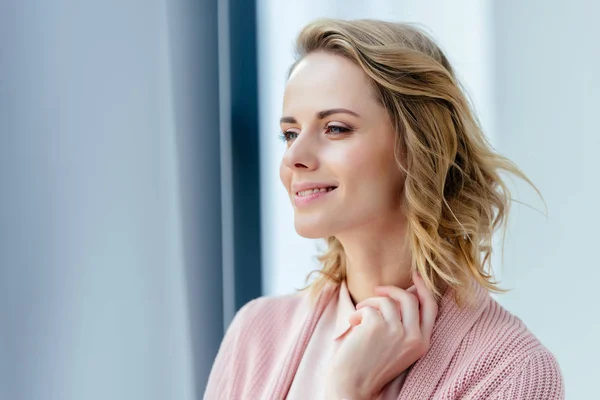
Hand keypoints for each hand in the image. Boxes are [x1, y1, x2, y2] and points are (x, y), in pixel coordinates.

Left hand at [324, 271, 437, 399]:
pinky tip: (352, 325)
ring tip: (358, 317)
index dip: (424, 288)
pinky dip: (358, 311)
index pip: (431, 308)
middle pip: (410, 298)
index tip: (417, 275)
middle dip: (392, 290)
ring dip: (369, 303)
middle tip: (378, 290)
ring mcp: (397, 331)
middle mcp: (414, 337)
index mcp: (422, 343)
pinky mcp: (377, 326)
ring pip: (386, 300)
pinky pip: (369, 306)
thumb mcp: (397, 346)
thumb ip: (405, 324)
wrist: (352, 384)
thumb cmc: (370, 364)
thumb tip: (406, 292)